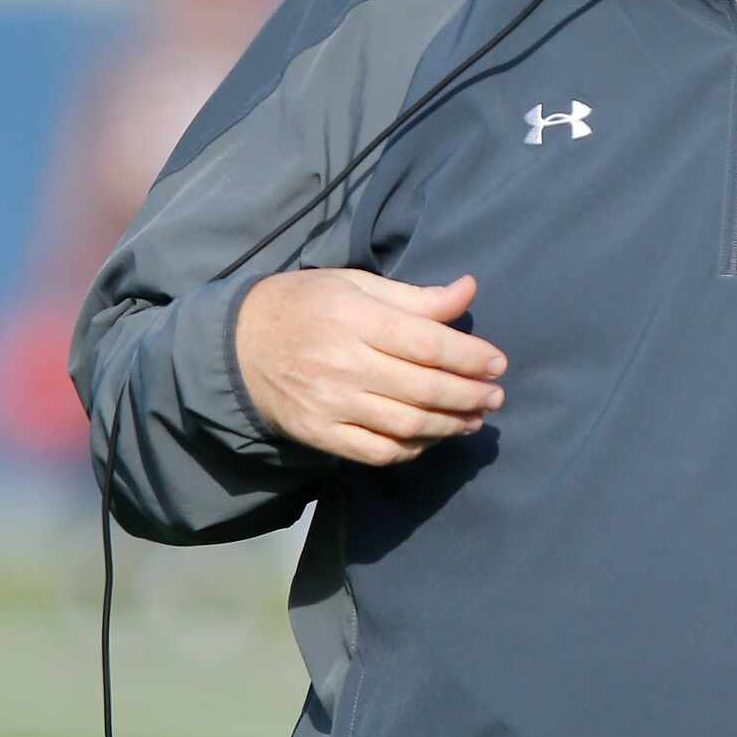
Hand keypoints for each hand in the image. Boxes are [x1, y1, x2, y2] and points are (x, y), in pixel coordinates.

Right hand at [235, 270, 507, 465]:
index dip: (470, 356)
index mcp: (354, 318)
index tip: (498, 364)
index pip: (426, 343)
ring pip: (407, 424)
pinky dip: (412, 449)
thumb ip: (415, 297)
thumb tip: (469, 290)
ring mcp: (330, 403)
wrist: (237, 346)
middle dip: (470, 395)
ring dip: (451, 425)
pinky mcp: (319, 433)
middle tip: (496, 396)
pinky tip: (431, 438)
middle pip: (423, 387)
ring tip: (475, 419)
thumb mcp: (356, 286)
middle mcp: (343, 363)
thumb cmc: (307, 306)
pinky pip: (377, 451)